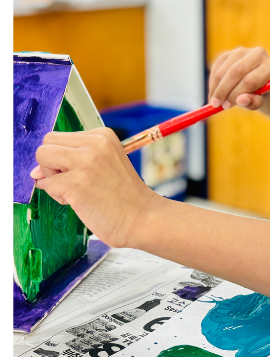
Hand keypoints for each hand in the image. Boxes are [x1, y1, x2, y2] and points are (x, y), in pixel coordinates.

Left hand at [30, 127, 156, 248]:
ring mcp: (84, 163)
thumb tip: (37, 171)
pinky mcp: (75, 184)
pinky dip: (57, 196)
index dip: (64, 158)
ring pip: (42, 158)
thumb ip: (78, 159)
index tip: (82, 173)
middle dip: (53, 164)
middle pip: (48, 143)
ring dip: (52, 177)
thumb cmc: (127, 198)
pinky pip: (46, 184)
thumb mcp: (108, 164)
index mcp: (103, 136)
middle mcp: (93, 145)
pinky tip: (79, 202)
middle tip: (75, 181)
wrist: (145, 219)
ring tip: (76, 191)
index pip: (62, 138)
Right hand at [208, 47, 269, 108]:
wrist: (257, 82)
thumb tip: (240, 100)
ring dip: (216, 87)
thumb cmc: (259, 94)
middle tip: (215, 104)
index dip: (236, 94)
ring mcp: (242, 51)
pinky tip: (213, 92)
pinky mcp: (229, 53)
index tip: (226, 106)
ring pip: (224, 70)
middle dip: (223, 90)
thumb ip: (252, 102)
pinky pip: (216, 67)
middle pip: (236, 72)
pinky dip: (212, 81)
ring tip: (213, 101)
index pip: (250, 81)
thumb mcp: (259, 101)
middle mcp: (257, 54)